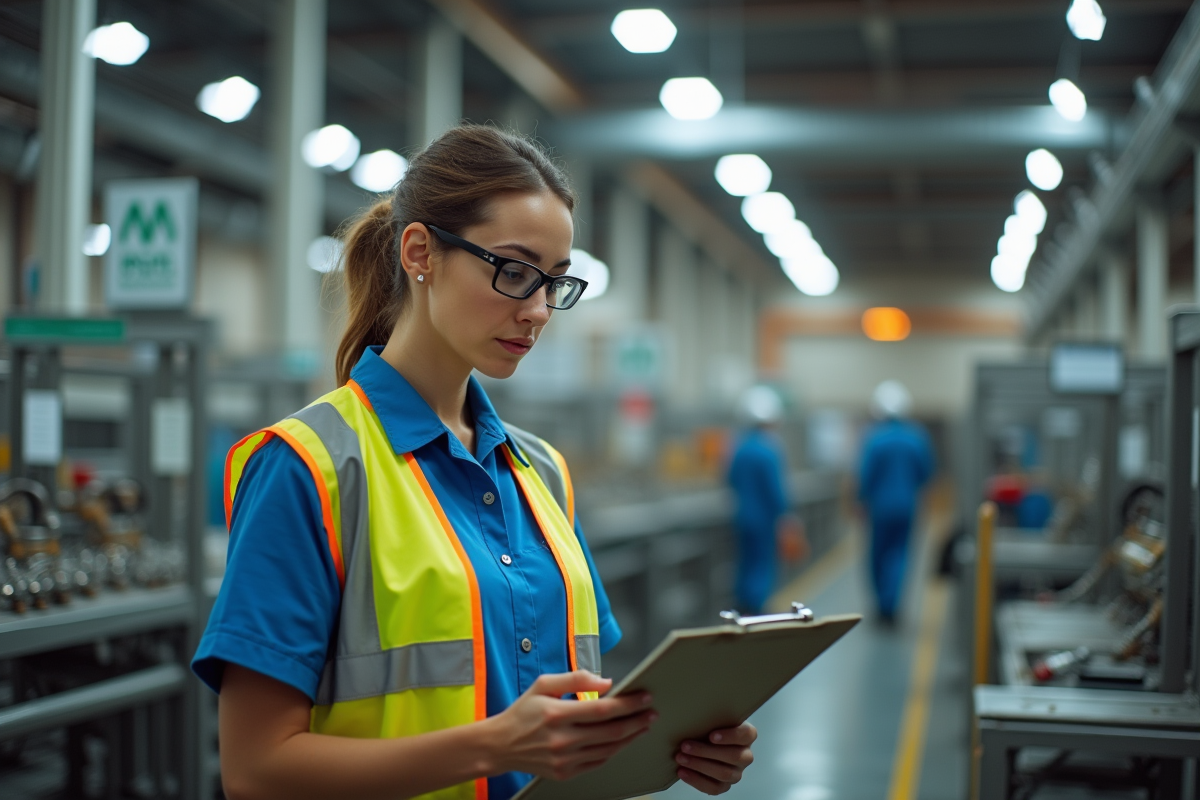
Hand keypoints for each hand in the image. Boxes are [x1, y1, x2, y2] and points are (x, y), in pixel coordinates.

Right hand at [489, 671, 656, 780]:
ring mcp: (564, 759)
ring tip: (642, 726)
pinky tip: (621, 741)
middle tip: (651, 713)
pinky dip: (613, 751)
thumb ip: (576, 678)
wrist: (501, 745)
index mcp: (557, 714)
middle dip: (636, 721)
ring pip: (608, 749)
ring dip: (630, 737)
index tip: (644, 697)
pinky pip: (597, 762)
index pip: (602, 709)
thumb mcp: (543, 684)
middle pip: (611, 732)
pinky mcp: (564, 772)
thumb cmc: (523, 712)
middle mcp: (562, 739)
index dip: (627, 704)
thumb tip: (606, 682)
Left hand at [675, 722, 756, 794]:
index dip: (730, 736)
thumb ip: (709, 715)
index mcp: (746, 736)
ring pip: (724, 773)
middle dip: (706, 751)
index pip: (746, 734)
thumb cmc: (709, 727)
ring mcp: (737, 772)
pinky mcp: (725, 785)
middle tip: (685, 746)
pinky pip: (714, 788)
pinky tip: (682, 772)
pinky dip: (696, 780)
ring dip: (699, 765)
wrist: (705, 742)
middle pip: (733, 756)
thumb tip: (690, 710)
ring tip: (681, 758)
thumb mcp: (713, 717)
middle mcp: (745, 755)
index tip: (711, 735)